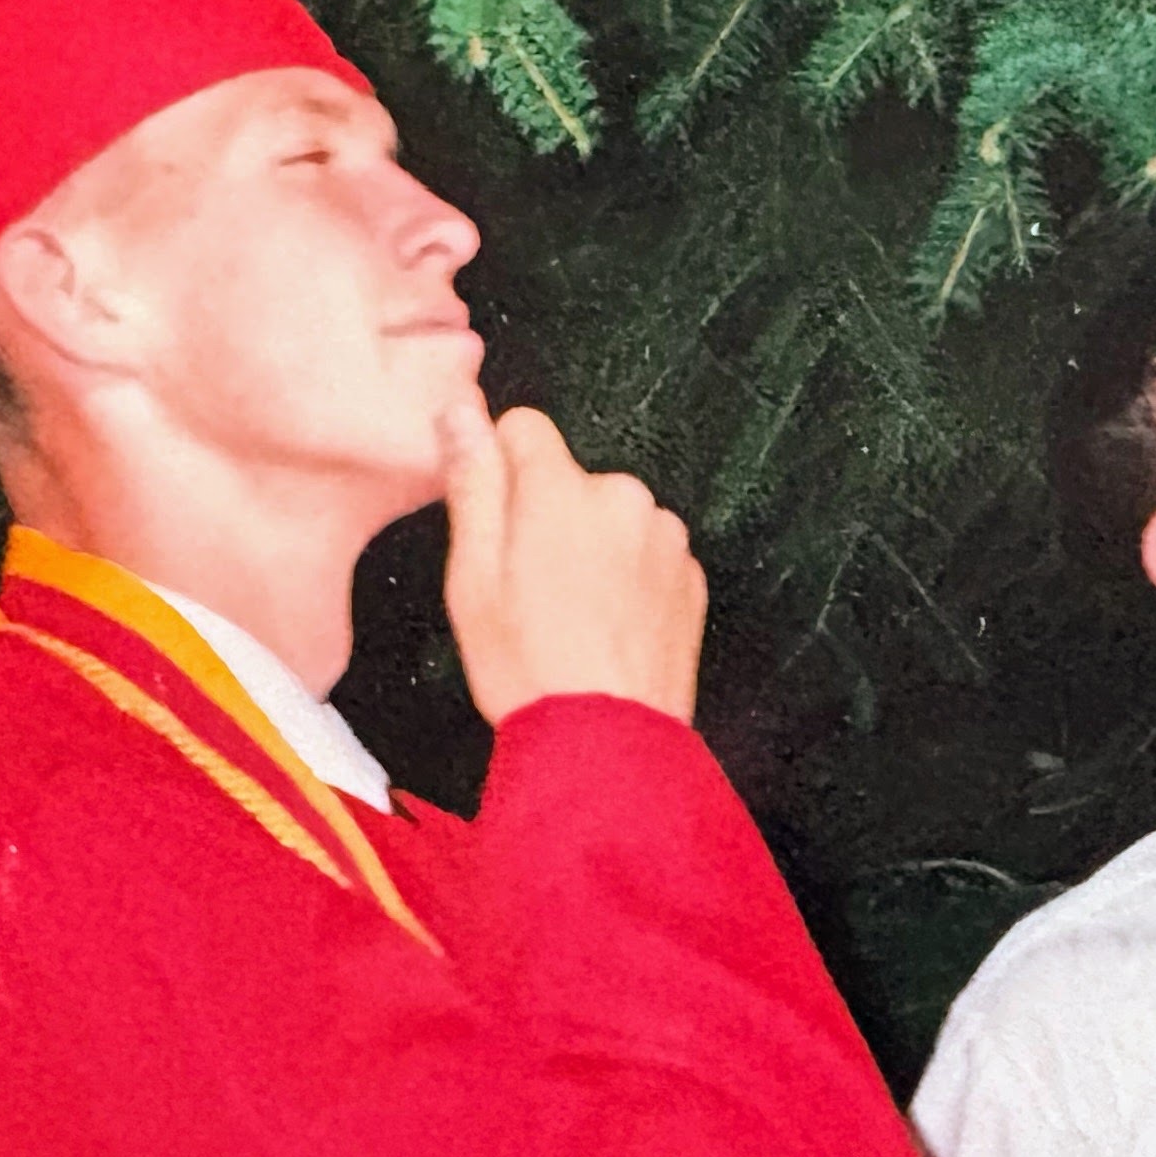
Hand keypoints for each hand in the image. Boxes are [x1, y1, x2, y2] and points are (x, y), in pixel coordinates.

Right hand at [441, 401, 705, 725]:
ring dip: (594, 549)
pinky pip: (647, 556)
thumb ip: (474, 483)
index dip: (500, 469)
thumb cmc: (528, 666)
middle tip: (531, 592)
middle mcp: (625, 498)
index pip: (524, 428)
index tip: (496, 525)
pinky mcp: (692, 577)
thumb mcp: (473, 576)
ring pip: (612, 519)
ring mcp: (667, 538)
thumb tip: (463, 411)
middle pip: (572, 481)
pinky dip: (629, 580)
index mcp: (563, 490)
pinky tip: (609, 630)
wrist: (609, 744)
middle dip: (549, 518)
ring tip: (573, 618)